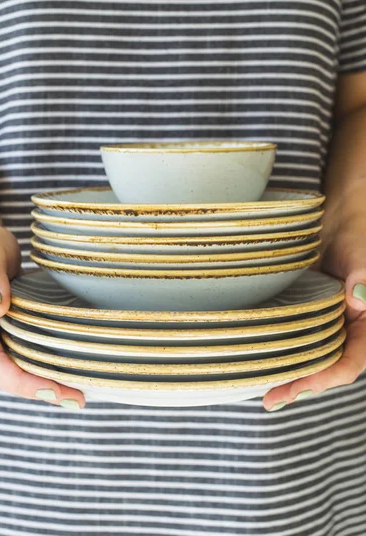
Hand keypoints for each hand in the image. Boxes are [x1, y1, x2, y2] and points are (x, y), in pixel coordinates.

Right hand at [0, 225, 85, 408]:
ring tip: (78, 395)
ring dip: (44, 385)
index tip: (52, 389)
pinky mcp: (7, 334)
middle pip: (6, 375)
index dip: (21, 381)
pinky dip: (44, 369)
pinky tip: (67, 373)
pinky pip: (23, 357)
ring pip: (16, 370)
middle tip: (78, 400)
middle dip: (40, 391)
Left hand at [262, 214, 365, 411]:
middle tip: (273, 399)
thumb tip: (358, 298)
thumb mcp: (361, 256)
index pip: (351, 361)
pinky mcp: (306, 315)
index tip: (303, 387)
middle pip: (327, 368)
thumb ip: (363, 276)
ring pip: (310, 358)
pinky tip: (262, 363)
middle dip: (302, 386)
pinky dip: (282, 353)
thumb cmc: (356, 236)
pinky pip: (296, 340)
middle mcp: (347, 330)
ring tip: (266, 394)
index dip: (328, 377)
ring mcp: (325, 324)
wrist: (337, 219)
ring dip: (290, 376)